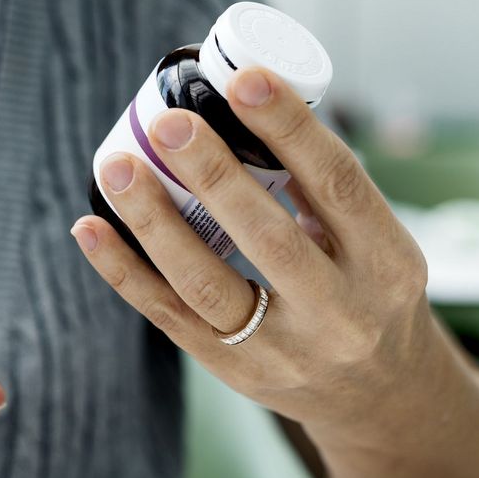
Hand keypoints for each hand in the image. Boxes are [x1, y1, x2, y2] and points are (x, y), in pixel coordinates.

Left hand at [71, 68, 436, 434]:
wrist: (378, 396)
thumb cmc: (367, 292)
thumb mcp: (377, 243)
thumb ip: (321, 189)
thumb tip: (244, 109)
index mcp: (388, 262)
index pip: (339, 185)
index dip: (290, 130)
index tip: (242, 82)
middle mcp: (339, 312)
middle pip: (267, 238)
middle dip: (212, 175)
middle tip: (169, 122)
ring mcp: (281, 349)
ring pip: (205, 283)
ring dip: (153, 222)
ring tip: (117, 168)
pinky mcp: (232, 369)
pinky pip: (167, 316)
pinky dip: (123, 270)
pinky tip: (90, 229)